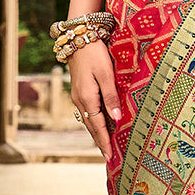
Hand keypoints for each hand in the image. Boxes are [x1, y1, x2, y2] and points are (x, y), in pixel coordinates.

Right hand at [68, 41, 120, 161]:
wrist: (78, 36)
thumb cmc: (95, 53)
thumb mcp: (106, 74)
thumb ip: (111, 97)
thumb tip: (116, 119)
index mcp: (87, 97)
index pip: (97, 126)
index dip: (104, 141)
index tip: (110, 155)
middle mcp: (79, 99)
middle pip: (91, 126)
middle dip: (99, 142)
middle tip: (108, 157)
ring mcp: (77, 95)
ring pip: (88, 119)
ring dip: (96, 133)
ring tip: (104, 146)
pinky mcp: (79, 89)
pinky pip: (86, 111)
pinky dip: (93, 122)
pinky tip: (99, 125)